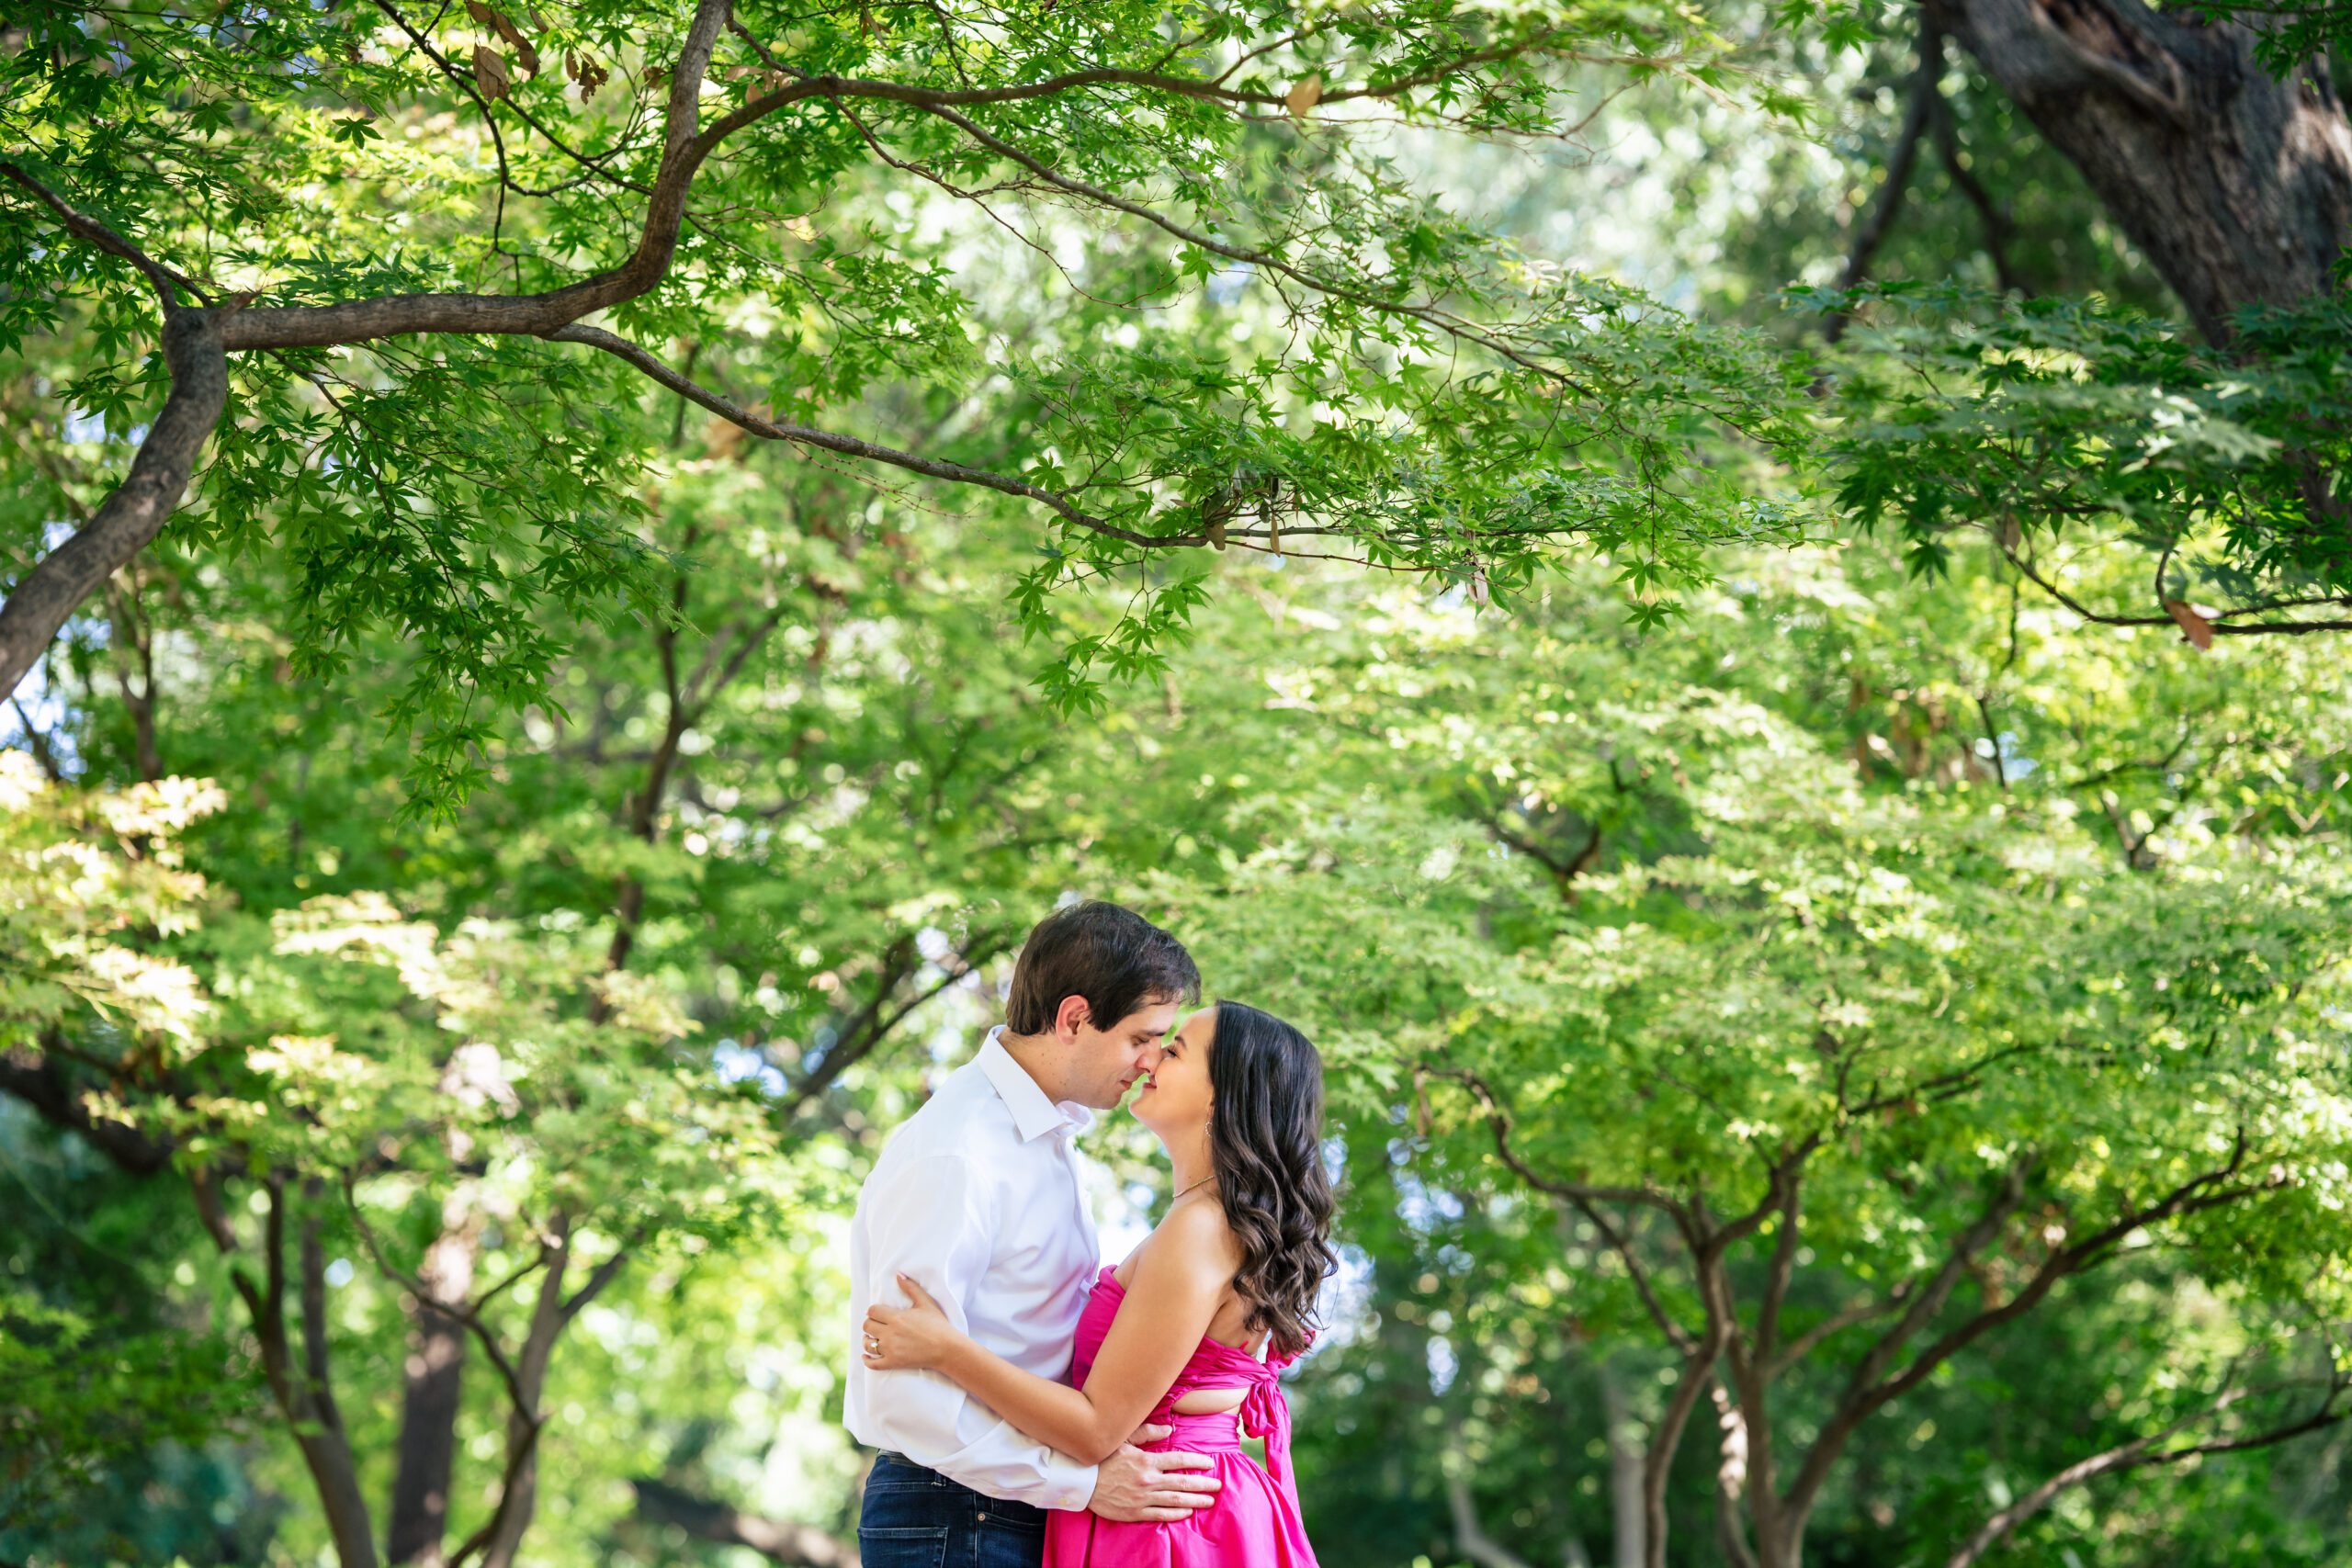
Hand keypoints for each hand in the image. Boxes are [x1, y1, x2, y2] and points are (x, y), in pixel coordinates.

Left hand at [862, 1273, 962, 1371]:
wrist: (947, 1348)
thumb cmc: (938, 1324)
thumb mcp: (926, 1302)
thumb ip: (910, 1287)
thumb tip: (898, 1274)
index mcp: (896, 1317)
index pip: (872, 1311)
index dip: (873, 1311)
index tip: (877, 1312)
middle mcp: (890, 1333)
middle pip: (867, 1326)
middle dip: (870, 1323)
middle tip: (876, 1324)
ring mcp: (891, 1349)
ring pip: (868, 1344)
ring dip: (867, 1340)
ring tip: (871, 1338)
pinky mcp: (894, 1363)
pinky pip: (873, 1364)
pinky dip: (867, 1360)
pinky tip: (866, 1356)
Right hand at [1086, 1434, 1220, 1522]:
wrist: (1082, 1481)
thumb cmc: (1102, 1457)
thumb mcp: (1124, 1439)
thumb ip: (1147, 1432)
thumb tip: (1169, 1429)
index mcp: (1147, 1460)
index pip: (1179, 1460)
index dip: (1197, 1462)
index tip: (1210, 1464)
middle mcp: (1148, 1480)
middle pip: (1182, 1482)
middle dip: (1203, 1484)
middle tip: (1218, 1485)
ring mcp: (1142, 1498)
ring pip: (1175, 1500)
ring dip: (1195, 1500)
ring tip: (1209, 1501)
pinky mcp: (1135, 1512)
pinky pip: (1160, 1515)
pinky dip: (1176, 1514)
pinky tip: (1187, 1512)